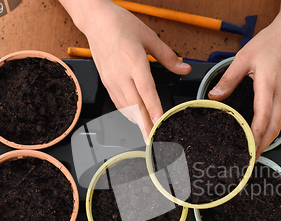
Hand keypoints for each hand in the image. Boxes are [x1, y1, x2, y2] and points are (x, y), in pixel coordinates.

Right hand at [60, 0, 190, 141]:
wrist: (96, 21)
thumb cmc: (121, 25)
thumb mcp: (149, 37)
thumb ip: (168, 57)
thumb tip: (184, 68)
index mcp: (133, 62)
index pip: (146, 91)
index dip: (154, 109)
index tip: (160, 122)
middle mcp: (121, 74)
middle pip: (135, 105)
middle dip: (145, 125)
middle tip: (153, 140)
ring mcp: (112, 80)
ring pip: (126, 107)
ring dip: (137, 122)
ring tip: (147, 134)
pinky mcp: (106, 82)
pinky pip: (118, 103)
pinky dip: (128, 113)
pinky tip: (136, 119)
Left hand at [208, 0, 280, 157]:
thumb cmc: (268, 44)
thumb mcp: (243, 58)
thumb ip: (228, 79)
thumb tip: (214, 96)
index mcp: (268, 85)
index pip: (263, 117)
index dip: (255, 135)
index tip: (247, 148)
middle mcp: (280, 95)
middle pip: (273, 128)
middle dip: (261, 146)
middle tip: (248, 160)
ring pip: (278, 126)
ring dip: (267, 141)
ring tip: (254, 153)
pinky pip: (280, 119)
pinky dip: (272, 131)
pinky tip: (262, 137)